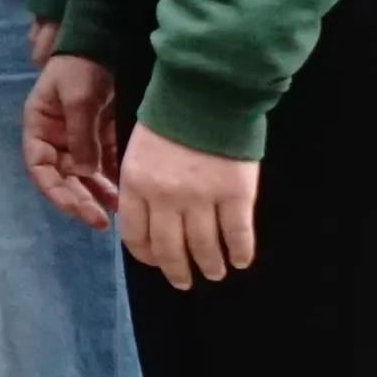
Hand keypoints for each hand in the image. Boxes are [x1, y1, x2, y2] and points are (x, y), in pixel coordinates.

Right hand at [21, 48, 128, 226]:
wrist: (101, 42)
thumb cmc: (80, 68)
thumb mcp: (78, 98)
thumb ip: (81, 136)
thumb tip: (85, 174)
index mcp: (38, 129)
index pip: (40, 170)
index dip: (56, 193)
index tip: (79, 209)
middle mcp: (54, 139)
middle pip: (62, 178)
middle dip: (79, 201)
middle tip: (102, 221)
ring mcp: (76, 139)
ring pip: (83, 176)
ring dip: (97, 194)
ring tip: (118, 211)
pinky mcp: (98, 135)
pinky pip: (103, 164)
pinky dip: (112, 179)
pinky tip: (126, 192)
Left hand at [114, 127, 264, 286]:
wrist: (206, 94)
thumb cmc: (170, 120)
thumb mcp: (138, 152)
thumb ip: (140, 186)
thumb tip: (145, 220)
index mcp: (136, 185)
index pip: (136, 236)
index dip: (147, 257)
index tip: (157, 264)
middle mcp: (165, 198)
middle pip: (169, 248)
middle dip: (177, 271)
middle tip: (184, 282)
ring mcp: (201, 198)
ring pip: (203, 247)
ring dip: (209, 265)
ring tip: (215, 273)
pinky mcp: (235, 194)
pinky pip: (237, 234)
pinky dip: (239, 252)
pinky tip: (240, 260)